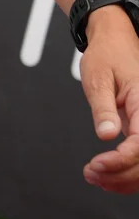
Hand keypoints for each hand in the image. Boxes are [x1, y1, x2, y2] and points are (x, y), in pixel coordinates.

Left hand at [81, 6, 138, 192]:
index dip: (121, 160)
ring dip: (122, 177)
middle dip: (119, 174)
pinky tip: (107, 175)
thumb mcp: (98, 77)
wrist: (114, 41)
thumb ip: (103, 107)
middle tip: (92, 173)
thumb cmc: (107, 54)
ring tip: (95, 176)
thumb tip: (106, 134)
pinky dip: (125, 171)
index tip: (97, 163)